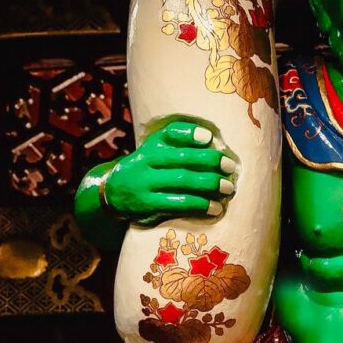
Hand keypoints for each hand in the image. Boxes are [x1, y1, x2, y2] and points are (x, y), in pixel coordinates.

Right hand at [103, 120, 235, 223]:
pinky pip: (178, 203)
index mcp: (151, 146)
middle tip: (231, 166)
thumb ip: (178, 145)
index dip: (189, 134)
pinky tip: (215, 207)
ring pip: (181, 181)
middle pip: (181, 159)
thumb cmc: (146, 171)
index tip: (208, 137)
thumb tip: (213, 143)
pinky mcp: (147, 205)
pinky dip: (199, 205)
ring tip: (228, 188)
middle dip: (209, 161)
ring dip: (209, 184)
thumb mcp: (154, 152)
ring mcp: (145, 184)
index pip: (170, 134)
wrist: (112, 194)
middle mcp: (146, 161)